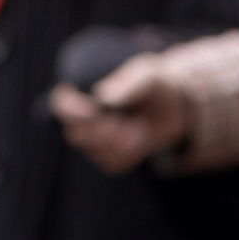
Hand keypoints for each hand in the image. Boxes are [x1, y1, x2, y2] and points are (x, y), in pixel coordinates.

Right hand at [47, 54, 188, 174]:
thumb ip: (127, 83)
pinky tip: (141, 138)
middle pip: (76, 134)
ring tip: (141, 127)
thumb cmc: (155, 82)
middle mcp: (85, 117)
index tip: (93, 111)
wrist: (178, 104)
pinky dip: (129, 154)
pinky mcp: (112, 156)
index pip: (61, 104)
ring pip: (94, 152)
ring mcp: (97, 139)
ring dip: (120, 143)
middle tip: (129, 121)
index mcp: (85, 90)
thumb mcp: (148, 75)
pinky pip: (111, 164)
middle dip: (103, 132)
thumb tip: (103, 96)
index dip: (71, 111)